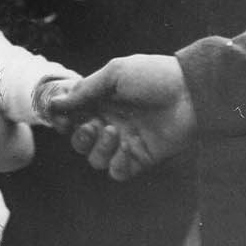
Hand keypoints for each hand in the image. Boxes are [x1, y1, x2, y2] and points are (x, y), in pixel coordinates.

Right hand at [54, 55, 196, 179]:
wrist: (191, 92)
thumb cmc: (154, 76)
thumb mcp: (115, 73)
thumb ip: (85, 90)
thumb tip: (55, 103)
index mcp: (102, 103)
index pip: (72, 118)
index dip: (63, 121)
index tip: (62, 119)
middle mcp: (110, 123)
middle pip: (79, 142)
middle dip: (79, 137)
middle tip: (92, 125)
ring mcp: (125, 142)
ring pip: (95, 159)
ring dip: (98, 148)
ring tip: (113, 131)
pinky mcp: (142, 158)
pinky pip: (118, 172)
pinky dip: (116, 164)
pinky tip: (125, 148)